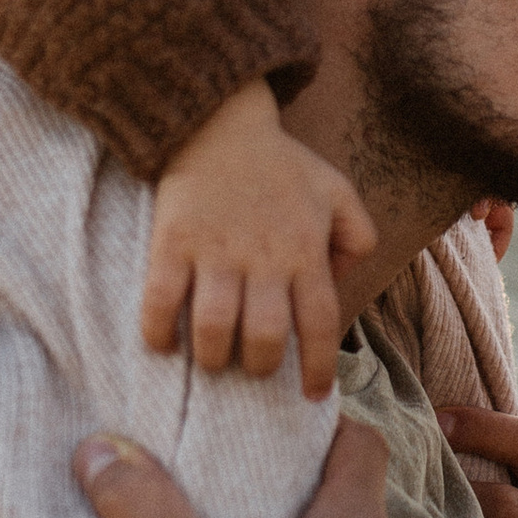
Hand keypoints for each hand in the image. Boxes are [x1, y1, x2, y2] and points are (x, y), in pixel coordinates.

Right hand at [142, 79, 377, 399]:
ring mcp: (215, 251)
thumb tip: (342, 284)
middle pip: (266, 336)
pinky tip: (164, 344)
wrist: (219, 122)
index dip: (320, 367)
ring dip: (214, 358)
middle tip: (255, 366)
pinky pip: (161, 301)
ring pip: (215, 328)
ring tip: (215, 360)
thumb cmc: (281, 165)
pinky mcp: (172, 242)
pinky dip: (159, 334)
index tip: (313, 395)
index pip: (321, 322)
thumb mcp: (337, 191)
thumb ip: (357, 237)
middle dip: (261, 366)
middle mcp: (263, 257)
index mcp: (305, 249)